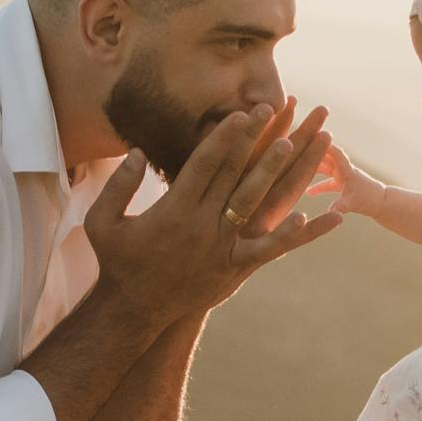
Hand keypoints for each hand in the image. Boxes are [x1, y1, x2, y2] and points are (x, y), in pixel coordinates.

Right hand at [86, 100, 341, 319]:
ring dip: (276, 171)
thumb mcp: (103, 221)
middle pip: (235, 174)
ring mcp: (222, 247)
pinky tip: (318, 217)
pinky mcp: (236, 268)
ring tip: (295, 143)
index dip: (226, 136)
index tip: (242, 113)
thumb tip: (138, 152)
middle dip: (256, 140)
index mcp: (173, 210)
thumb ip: (120, 185)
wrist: (135, 310)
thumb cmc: (118, 262)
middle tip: (275, 110)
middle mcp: (202, 225)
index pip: (205, 163)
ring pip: (255, 203)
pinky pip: (270, 249)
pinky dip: (294, 234)